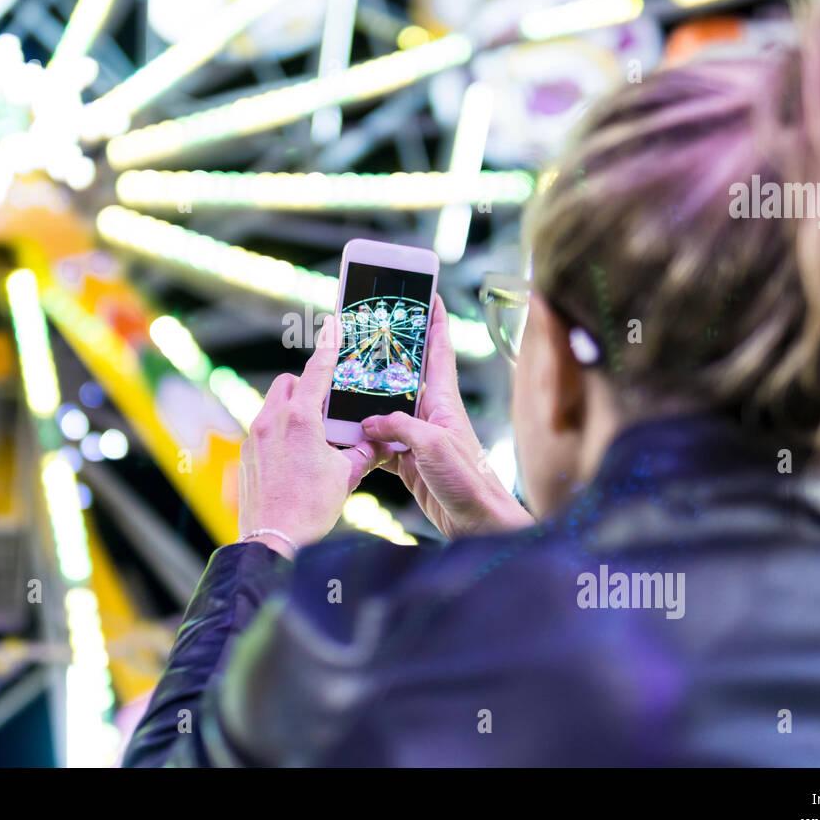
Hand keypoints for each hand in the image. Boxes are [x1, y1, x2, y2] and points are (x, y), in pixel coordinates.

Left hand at [238, 316, 382, 556]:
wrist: (273, 540)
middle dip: (305, 386)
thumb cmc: (310, 509)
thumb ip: (363, 451)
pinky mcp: (245, 455)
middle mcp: (272, 422)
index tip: (333, 324)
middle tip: (327, 409)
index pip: (317, 371)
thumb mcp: (346, 476)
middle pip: (288, 384)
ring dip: (292, 411)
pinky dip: (279, 433)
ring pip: (273, 406)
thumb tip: (380, 442)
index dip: (329, 346)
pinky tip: (294, 459)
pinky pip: (263, 430)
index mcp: (300, 419)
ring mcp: (254, 437)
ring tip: (313, 439)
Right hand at [361, 295, 533, 539]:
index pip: (439, 351)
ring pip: (385, 411)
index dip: (434, 322)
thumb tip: (368, 422)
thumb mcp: (432, 446)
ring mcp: (418, 439)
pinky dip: (362, 442)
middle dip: (385, 356)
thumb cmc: (469, 481)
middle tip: (364, 334)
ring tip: (341, 385)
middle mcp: (430, 415)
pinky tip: (345, 437)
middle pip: (404, 377)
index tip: (427, 295)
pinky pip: (379, 445)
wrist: (479, 524)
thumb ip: (398, 427)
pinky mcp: (408, 463)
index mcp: (443, 402)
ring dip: (365, 402)